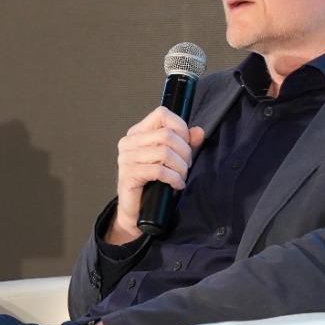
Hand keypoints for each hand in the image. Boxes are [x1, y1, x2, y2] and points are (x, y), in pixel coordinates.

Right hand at [108, 106, 205, 242]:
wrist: (137, 210)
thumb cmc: (152, 183)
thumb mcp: (172, 159)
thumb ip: (184, 143)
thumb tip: (198, 131)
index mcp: (137, 133)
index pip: (161, 114)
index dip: (180, 126)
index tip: (186, 143)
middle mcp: (129, 142)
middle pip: (166, 134)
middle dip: (184, 151)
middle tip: (187, 166)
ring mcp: (126, 158)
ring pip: (165, 152)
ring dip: (180, 167)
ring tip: (181, 176)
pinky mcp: (128, 174)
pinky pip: (159, 171)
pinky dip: (174, 178)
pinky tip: (177, 184)